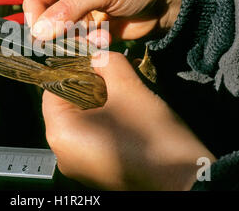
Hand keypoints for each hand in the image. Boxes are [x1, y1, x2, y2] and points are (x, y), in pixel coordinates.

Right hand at [23, 0, 181, 41]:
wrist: (166, 0)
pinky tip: (107, 36)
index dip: (37, 20)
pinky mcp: (85, 28)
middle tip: (79, 37)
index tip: (46, 38)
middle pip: (43, 19)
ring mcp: (73, 11)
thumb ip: (69, 9)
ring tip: (99, 34)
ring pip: (58, 35)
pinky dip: (90, 43)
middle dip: (59, 33)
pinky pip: (76, 43)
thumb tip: (39, 31)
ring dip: (79, 39)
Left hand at [43, 51, 215, 189]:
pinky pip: (90, 136)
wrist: (185, 182)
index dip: (73, 70)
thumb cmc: (154, 137)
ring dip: (98, 101)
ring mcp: (77, 165)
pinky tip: (125, 113)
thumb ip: (108, 63)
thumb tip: (98, 55)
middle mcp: (62, 153)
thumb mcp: (130, 89)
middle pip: (66, 105)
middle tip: (112, 74)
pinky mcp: (94, 170)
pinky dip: (103, 120)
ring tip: (122, 91)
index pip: (53, 89)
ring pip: (80, 120)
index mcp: (61, 133)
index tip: (94, 60)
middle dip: (89, 85)